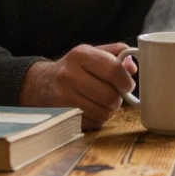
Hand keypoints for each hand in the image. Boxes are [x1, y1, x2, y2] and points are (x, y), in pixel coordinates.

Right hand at [19, 43, 138, 130]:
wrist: (41, 84)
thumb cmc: (75, 67)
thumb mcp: (93, 52)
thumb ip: (117, 53)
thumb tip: (133, 67)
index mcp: (80, 55)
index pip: (113, 70)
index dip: (126, 81)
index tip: (127, 85)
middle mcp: (69, 75)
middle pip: (110, 96)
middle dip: (118, 98)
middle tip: (116, 95)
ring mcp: (63, 97)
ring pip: (103, 113)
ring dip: (109, 110)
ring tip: (104, 102)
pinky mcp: (62, 115)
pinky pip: (93, 123)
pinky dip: (98, 118)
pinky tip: (92, 109)